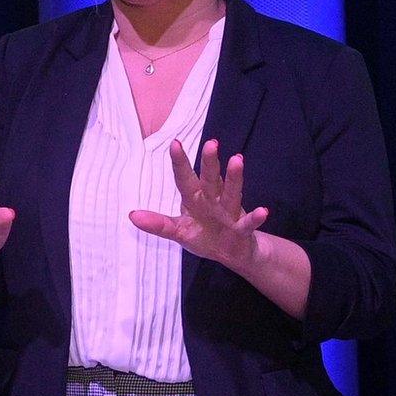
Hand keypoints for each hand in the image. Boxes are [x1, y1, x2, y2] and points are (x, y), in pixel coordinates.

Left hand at [130, 139, 269, 271]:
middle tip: (211, 143)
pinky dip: (255, 218)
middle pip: (210, 179)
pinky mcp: (242, 229)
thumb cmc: (203, 235)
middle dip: (209, 162)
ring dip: (234, 178)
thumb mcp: (178, 231)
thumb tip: (131, 215)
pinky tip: (264, 211)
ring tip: (237, 159)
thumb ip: (158, 224)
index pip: (185, 179)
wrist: (232, 252)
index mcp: (195, 199)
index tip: (174, 143)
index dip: (179, 163)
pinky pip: (248, 222)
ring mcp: (229, 212)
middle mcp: (212, 200)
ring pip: (231, 192)